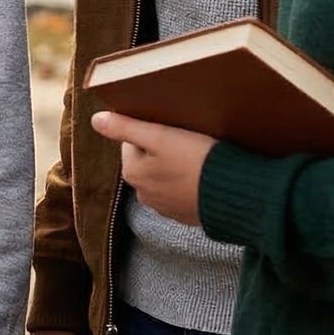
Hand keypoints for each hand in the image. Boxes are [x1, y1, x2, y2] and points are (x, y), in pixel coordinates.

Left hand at [92, 111, 215, 225]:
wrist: (237, 196)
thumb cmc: (196, 162)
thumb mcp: (158, 136)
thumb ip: (124, 127)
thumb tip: (95, 119)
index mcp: (132, 174)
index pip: (132, 141)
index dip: (152, 129)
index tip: (171, 128)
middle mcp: (144, 194)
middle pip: (148, 158)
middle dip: (163, 148)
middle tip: (186, 140)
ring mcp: (167, 207)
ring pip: (166, 174)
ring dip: (177, 165)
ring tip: (198, 156)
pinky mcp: (188, 215)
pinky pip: (183, 190)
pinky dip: (190, 181)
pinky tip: (205, 174)